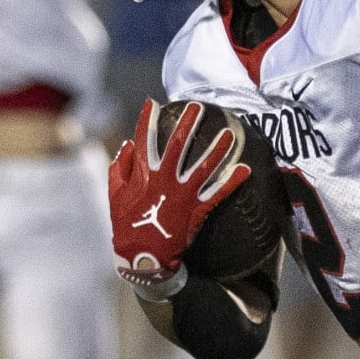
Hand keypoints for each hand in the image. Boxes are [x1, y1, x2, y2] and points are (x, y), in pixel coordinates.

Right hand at [107, 99, 251, 297]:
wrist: (142, 256)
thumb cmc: (127, 225)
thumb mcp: (115, 195)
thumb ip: (120, 168)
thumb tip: (127, 145)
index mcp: (145, 174)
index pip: (145, 140)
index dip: (147, 120)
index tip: (152, 102)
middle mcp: (165, 179)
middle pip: (178, 146)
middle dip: (188, 124)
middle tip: (198, 106)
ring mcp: (183, 194)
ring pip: (203, 166)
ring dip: (217, 149)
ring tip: (229, 133)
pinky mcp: (196, 209)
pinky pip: (217, 193)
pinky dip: (231, 182)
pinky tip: (244, 169)